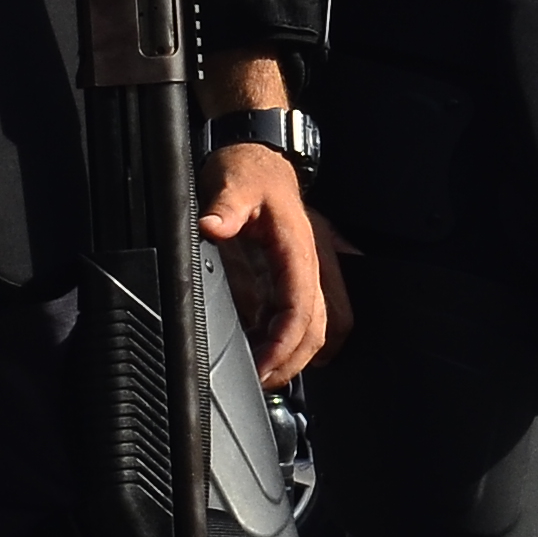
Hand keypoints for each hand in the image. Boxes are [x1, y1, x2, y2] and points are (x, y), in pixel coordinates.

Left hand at [196, 137, 324, 387]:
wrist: (261, 157)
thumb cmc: (250, 170)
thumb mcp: (234, 181)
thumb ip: (226, 205)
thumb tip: (214, 226)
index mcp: (299, 247)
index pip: (302, 307)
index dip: (285, 343)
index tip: (264, 365)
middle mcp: (312, 263)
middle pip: (320, 327)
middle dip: (294, 360)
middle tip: (261, 379)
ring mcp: (309, 271)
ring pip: (323, 326)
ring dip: (299, 354)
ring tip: (266, 371)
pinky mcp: (299, 275)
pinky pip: (309, 316)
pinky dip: (293, 339)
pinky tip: (266, 348)